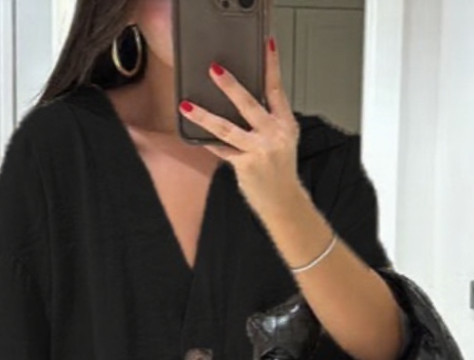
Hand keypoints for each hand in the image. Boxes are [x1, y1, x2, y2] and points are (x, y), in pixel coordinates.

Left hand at [179, 35, 303, 222]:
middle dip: (230, 86)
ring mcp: (259, 150)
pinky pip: (221, 149)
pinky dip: (207, 140)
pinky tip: (194, 132)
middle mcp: (273, 135)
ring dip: (204, 116)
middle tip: (214, 70)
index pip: (277, 89)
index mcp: (285, 124)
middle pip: (249, 104)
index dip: (271, 66)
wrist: (283, 201)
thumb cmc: (280, 169)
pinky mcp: (245, 165)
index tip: (266, 45)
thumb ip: (269, 118)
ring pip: (227, 128)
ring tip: (187, 105)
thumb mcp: (283, 139)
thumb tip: (243, 98)